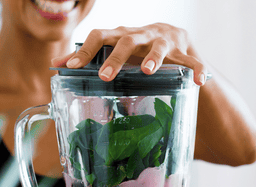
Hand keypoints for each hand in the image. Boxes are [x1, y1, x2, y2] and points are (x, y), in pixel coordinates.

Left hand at [51, 23, 208, 85]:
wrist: (170, 35)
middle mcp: (140, 36)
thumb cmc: (133, 47)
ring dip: (153, 58)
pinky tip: (199, 82)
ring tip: (147, 71)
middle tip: (106, 76)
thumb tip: (56, 65)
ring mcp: (163, 42)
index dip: (85, 51)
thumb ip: (87, 57)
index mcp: (120, 35)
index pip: (99, 37)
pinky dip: (196, 70)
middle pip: (126, 41)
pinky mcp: (183, 52)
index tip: (72, 67)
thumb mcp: (111, 48)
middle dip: (116, 58)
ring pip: (159, 47)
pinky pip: (192, 61)